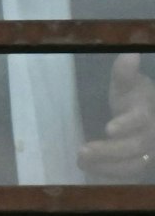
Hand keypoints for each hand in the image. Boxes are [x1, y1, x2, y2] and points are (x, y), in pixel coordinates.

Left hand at [80, 53, 154, 181]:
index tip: (109, 128)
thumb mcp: (127, 83)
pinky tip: (88, 168)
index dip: (126, 124)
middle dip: (109, 151)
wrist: (148, 112)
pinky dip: (108, 173)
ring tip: (80, 161)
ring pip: (132, 165)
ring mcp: (149, 153)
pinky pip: (127, 173)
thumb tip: (129, 54)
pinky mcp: (140, 163)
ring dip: (106, 166)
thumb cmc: (133, 96)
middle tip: (82, 150)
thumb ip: (124, 72)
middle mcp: (151, 135)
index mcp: (146, 113)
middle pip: (134, 147)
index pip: (140, 120)